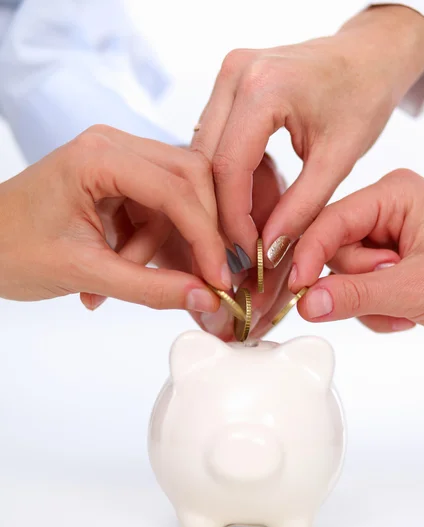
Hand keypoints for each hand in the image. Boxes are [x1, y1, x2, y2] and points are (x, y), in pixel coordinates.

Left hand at [0, 125, 230, 312]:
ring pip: (177, 202)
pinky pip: (157, 213)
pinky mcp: (119, 184)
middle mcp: (113, 147)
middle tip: (203, 278)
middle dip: (198, 234)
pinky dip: (148, 246)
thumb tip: (206, 298)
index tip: (219, 279)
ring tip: (117, 279)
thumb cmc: (10, 249)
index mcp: (99, 156)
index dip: (205, 238)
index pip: (176, 190)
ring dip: (160, 248)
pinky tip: (119, 269)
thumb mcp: (84, 273)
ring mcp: (118, 163)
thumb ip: (150, 288)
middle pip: (189, 182)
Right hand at [192, 5, 423, 271]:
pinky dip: (227, 174)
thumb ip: (301, 208)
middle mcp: (236, 74)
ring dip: (220, 194)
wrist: (371, 55)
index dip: (233, 220)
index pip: (228, 168)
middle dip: (221, 211)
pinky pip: (215, 139)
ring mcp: (229, 75)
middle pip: (207, 161)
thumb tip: (270, 250)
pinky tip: (248, 199)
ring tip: (246, 229)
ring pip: (204, 152)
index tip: (248, 253)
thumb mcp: (338, 159)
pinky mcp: (231, 84)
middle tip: (242, 250)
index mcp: (263, 88)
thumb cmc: (365, 96)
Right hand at [290, 169, 423, 340]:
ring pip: (341, 274)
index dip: (311, 254)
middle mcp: (386, 210)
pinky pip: (354, 288)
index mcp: (395, 194)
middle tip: (391, 294)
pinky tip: (404, 311)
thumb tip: (308, 302)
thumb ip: (356, 295)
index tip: (299, 286)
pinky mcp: (384, 262)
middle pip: (333, 250)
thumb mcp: (414, 289)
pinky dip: (374, 308)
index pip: (332, 220)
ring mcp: (384, 237)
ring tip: (404, 307)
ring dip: (367, 301)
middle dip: (358, 283)